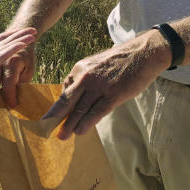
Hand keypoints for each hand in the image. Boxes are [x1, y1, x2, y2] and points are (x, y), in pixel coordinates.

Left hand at [41, 35, 168, 139]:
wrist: (144, 53)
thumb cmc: (121, 60)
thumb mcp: (97, 64)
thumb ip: (86, 78)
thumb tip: (77, 96)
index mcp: (80, 68)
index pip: (65, 90)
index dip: (58, 105)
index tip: (52, 116)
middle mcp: (86, 76)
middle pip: (67, 100)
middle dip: (56, 116)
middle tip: (46, 128)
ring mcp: (99, 86)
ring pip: (80, 109)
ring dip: (70, 124)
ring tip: (62, 136)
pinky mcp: (113, 94)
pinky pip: (96, 112)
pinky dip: (86, 123)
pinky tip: (80, 131)